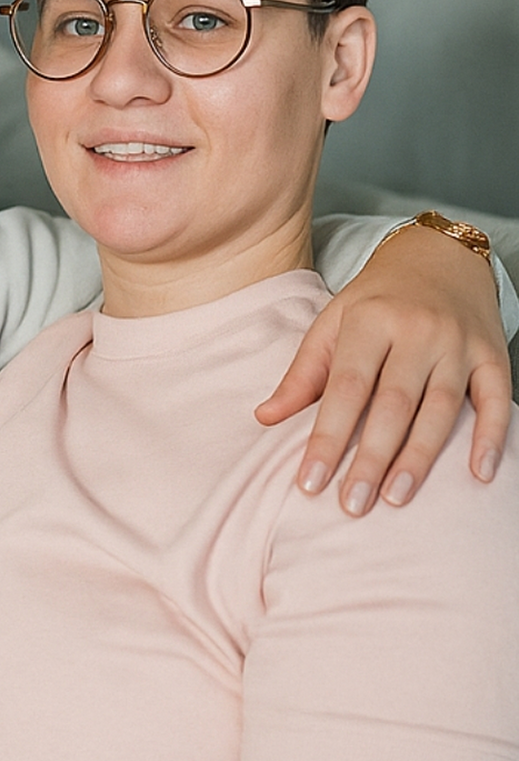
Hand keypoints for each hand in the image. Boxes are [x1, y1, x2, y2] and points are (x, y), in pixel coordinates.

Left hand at [257, 224, 511, 514]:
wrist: (437, 257)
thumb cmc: (374, 300)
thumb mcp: (331, 324)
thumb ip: (303, 373)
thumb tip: (264, 417)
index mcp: (369, 321)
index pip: (346, 389)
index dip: (328, 437)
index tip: (310, 481)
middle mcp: (417, 330)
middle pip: (393, 404)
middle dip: (370, 458)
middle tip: (351, 503)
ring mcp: (458, 343)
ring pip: (440, 408)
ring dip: (419, 458)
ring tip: (395, 498)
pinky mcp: (493, 353)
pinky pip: (495, 400)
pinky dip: (489, 438)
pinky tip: (477, 475)